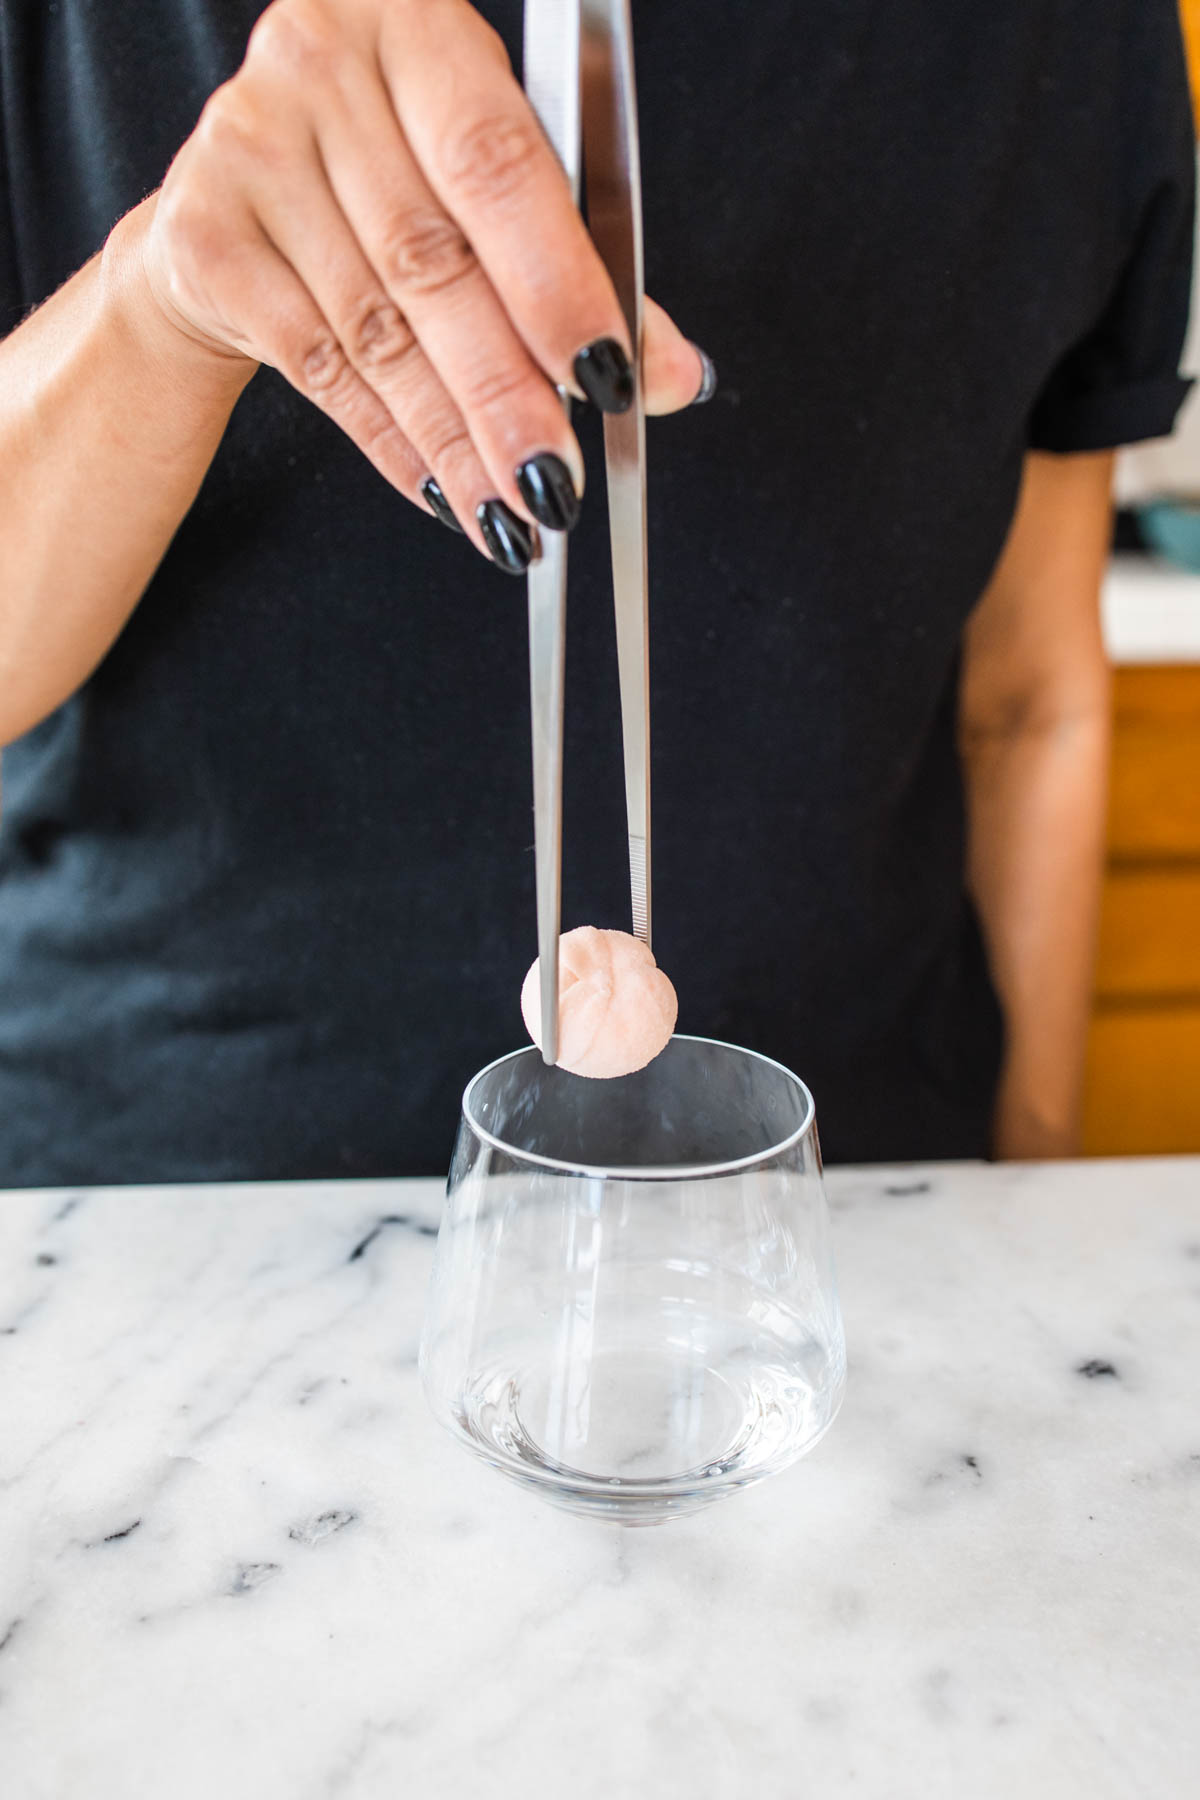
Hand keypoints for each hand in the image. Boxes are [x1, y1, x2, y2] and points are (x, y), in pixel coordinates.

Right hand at [137, 0, 708, 571]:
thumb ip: (584, 271)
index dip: (554, 280)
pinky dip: (389, 441)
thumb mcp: (492, 183)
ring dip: (454, 442)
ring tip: (510, 512)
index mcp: (412, 24)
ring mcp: (249, 148)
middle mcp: (321, 67)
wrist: (237, 183)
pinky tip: (441, 487)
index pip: (496, 163)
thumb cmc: (393, 168)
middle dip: (506, 395)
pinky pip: (317, 367)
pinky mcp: (204, 236)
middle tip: (555, 483)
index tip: (606, 377)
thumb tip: (674, 375)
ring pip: (377, 331)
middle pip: (433, 264)